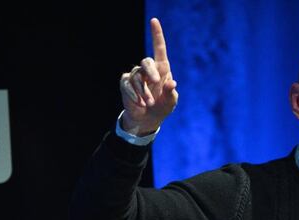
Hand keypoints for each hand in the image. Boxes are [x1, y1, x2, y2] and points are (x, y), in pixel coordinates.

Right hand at [119, 18, 178, 135]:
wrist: (148, 119)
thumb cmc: (162, 107)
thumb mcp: (170, 102)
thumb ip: (171, 92)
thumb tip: (172, 82)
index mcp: (162, 69)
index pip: (159, 48)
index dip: (156, 34)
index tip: (154, 20)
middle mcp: (149, 70)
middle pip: (146, 61)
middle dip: (150, 72)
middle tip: (156, 83)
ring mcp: (136, 76)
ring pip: (137, 77)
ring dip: (143, 91)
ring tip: (148, 103)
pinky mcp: (126, 83)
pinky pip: (128, 85)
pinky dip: (134, 95)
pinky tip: (139, 103)